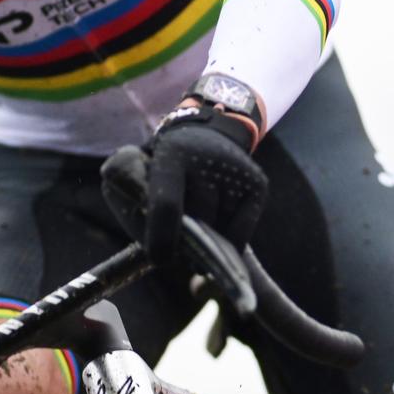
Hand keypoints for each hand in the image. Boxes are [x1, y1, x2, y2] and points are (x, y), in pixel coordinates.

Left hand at [137, 105, 266, 263]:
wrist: (205, 135)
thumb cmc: (161, 167)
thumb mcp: (136, 175)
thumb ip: (135, 208)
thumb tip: (162, 254)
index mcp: (172, 156)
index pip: (167, 205)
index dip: (162, 237)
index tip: (160, 259)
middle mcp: (209, 159)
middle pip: (197, 223)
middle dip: (183, 241)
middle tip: (174, 239)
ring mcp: (238, 172)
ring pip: (219, 233)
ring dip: (204, 240)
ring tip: (195, 221)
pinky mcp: (257, 185)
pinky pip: (240, 236)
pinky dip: (226, 242)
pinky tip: (215, 223)